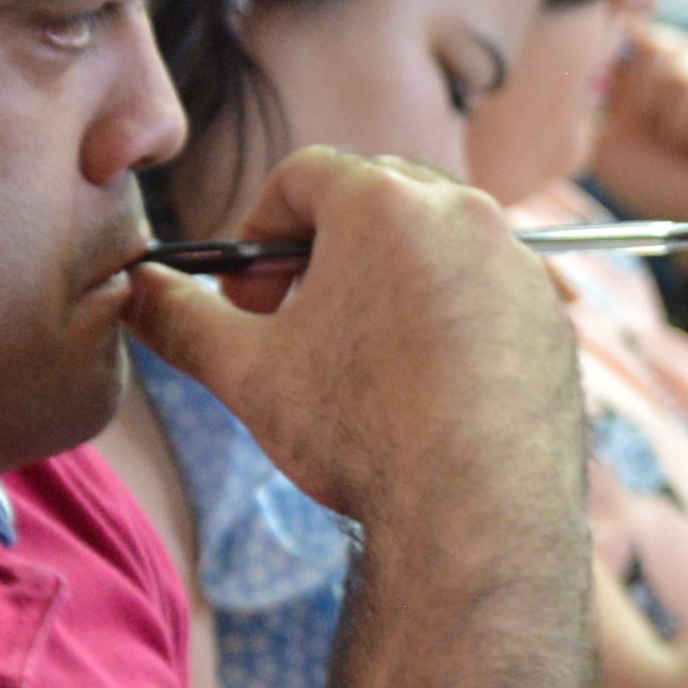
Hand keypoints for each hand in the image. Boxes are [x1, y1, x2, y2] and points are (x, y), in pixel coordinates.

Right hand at [125, 149, 586, 585]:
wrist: (478, 512)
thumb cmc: (359, 430)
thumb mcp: (246, 372)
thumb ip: (181, 317)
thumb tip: (135, 290)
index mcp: (383, 202)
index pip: (303, 175)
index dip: (259, 229)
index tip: (249, 296)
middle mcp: (463, 212)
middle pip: (375, 197)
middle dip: (324, 248)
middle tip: (296, 320)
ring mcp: (518, 262)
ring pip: (436, 244)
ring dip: (387, 280)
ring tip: (359, 355)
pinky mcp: (552, 314)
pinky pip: (486, 290)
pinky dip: (448, 316)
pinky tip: (424, 385)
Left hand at [591, 24, 687, 260]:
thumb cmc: (661, 181)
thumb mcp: (612, 136)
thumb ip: (606, 87)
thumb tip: (626, 35)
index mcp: (649, 61)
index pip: (630, 35)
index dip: (627, 78)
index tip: (631, 119)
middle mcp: (687, 54)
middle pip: (655, 49)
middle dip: (650, 109)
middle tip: (665, 140)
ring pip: (683, 77)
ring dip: (680, 130)